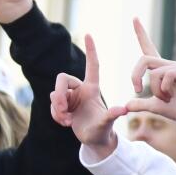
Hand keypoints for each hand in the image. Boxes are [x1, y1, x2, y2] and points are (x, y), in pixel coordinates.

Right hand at [50, 35, 125, 159]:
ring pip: (54, 94)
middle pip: (61, 79)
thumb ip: (111, 116)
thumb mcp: (106, 124)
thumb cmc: (103, 130)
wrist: (94, 140)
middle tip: (64, 110)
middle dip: (59, 95)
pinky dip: (55, 115)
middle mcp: (80, 89)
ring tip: (67, 121)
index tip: (88, 33)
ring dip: (57, 109)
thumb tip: (123, 110)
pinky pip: (52, 105)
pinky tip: (65, 123)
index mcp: (92, 88)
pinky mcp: (62, 106)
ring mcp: (70, 97)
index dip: (90, 50)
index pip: (91, 66)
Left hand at [127, 19, 175, 143]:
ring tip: (167, 99)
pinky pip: (168, 75)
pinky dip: (165, 88)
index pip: (148, 47)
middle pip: (144, 60)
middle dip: (135, 75)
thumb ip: (141, 104)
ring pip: (155, 73)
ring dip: (156, 91)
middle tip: (136, 91)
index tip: (134, 18)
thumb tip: (126, 106)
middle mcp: (169, 65)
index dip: (141, 33)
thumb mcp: (156, 107)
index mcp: (160, 70)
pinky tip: (170, 96)